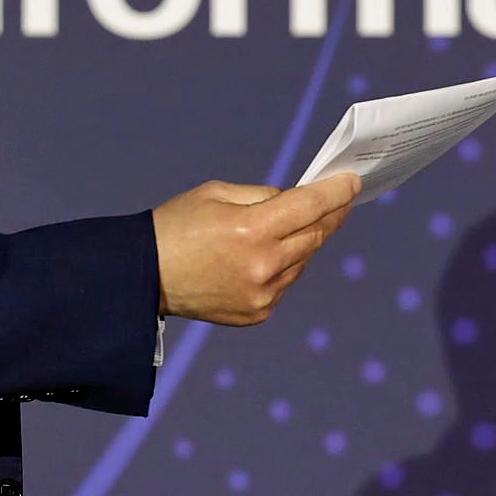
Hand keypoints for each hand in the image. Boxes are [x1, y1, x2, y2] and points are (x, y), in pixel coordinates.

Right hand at [152, 172, 359, 325]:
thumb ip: (264, 196)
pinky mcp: (257, 312)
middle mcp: (264, 265)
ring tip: (297, 226)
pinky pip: (284, 283)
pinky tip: (267, 256)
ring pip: (303, 261)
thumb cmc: (177, 225)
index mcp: (253, 229)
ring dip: (305, 241)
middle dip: (331, 215)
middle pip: (315, 235)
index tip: (353, 182)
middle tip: (341, 201)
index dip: (336, 192)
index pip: (310, 206)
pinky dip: (283, 266)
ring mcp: (262, 294)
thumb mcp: (218, 192)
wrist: (143, 276)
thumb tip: (297, 202)